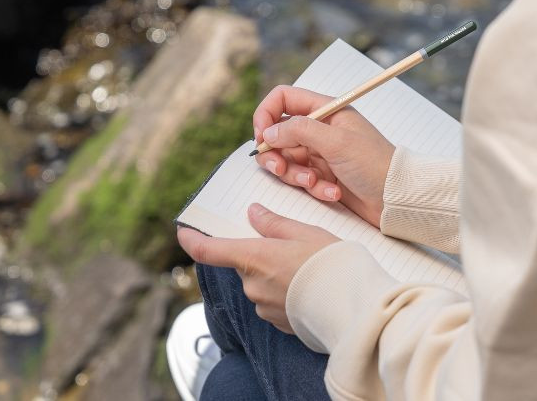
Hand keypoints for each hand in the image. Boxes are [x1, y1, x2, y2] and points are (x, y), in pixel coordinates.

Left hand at [177, 203, 338, 332]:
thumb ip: (274, 224)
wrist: (353, 307)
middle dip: (259, 255)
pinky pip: (273, 302)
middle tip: (290, 246)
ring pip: (259, 283)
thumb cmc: (331, 263)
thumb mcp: (305, 232)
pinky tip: (309, 288)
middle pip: (243, 265)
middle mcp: (252, 285)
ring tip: (307, 268)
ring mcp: (263, 307)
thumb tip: (253, 214)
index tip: (183, 231)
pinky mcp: (278, 322)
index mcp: (253, 258)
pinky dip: (285, 292)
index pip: (208, 251)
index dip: (191, 240)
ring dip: (274, 274)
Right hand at [253, 85, 394, 227]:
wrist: (396, 198)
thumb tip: (268, 133)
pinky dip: (313, 188)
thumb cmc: (375, 164)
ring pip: (286, 160)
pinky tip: (333, 192)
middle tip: (281, 168)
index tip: (261, 137)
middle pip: (278, 134)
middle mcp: (320, 129)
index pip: (283, 99)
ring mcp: (320, 153)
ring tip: (314, 182)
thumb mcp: (336, 142)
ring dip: (295, 174)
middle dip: (275, 154)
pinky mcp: (322, 175)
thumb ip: (299, 131)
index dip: (266, 115)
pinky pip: (301, 179)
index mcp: (326, 110)